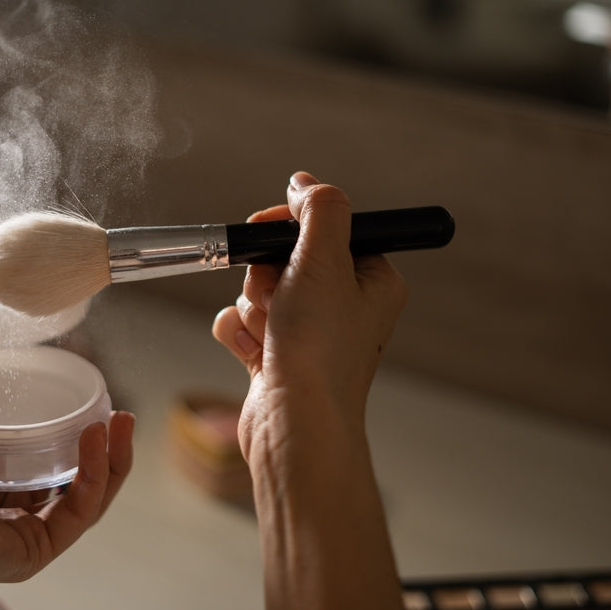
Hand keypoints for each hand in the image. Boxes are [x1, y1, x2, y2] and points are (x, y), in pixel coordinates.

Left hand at [0, 315, 133, 609]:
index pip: (38, 463)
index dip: (70, 433)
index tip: (90, 401)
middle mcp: (4, 515)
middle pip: (73, 483)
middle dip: (107, 450)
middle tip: (120, 413)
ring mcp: (20, 534)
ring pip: (87, 500)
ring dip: (113, 460)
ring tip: (121, 421)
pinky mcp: (30, 551)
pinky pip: (78, 515)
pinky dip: (96, 477)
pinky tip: (97, 440)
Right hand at [212, 171, 406, 460]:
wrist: (295, 425)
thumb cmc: (321, 350)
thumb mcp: (325, 260)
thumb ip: (319, 210)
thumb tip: (305, 184)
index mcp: (371, 280)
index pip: (327, 227)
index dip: (291, 224)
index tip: (269, 225)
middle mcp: (343, 305)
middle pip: (285, 257)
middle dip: (267, 273)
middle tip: (277, 293)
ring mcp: (308, 332)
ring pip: (258, 288)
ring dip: (253, 304)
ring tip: (270, 332)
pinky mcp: (276, 355)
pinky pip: (242, 322)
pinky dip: (240, 333)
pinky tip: (255, 353)